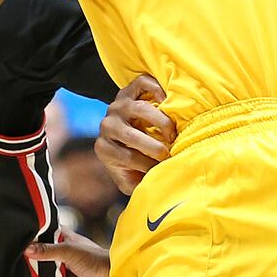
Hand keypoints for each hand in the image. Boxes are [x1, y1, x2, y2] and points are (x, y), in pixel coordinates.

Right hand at [26, 231, 109, 276]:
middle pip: (54, 261)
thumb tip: (27, 249)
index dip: (41, 236)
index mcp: (72, 244)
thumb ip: (48, 251)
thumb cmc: (99, 261)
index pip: (53, 236)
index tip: (24, 240)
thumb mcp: (70, 253)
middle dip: (41, 265)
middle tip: (22, 268)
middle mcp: (76, 259)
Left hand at [95, 75, 175, 194]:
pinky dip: (158, 90)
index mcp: (104, 148)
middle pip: (130, 135)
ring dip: (161, 122)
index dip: (146, 165)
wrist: (126, 138)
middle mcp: (107, 125)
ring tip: (173, 133)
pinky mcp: (128, 89)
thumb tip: (152, 193)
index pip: (125, 157)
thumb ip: (136, 187)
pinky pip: (142, 83)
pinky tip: (169, 103)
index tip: (162, 168)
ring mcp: (117, 105)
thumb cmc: (134, 164)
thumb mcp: (131, 180)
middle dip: (153, 147)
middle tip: (169, 153)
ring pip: (139, 108)